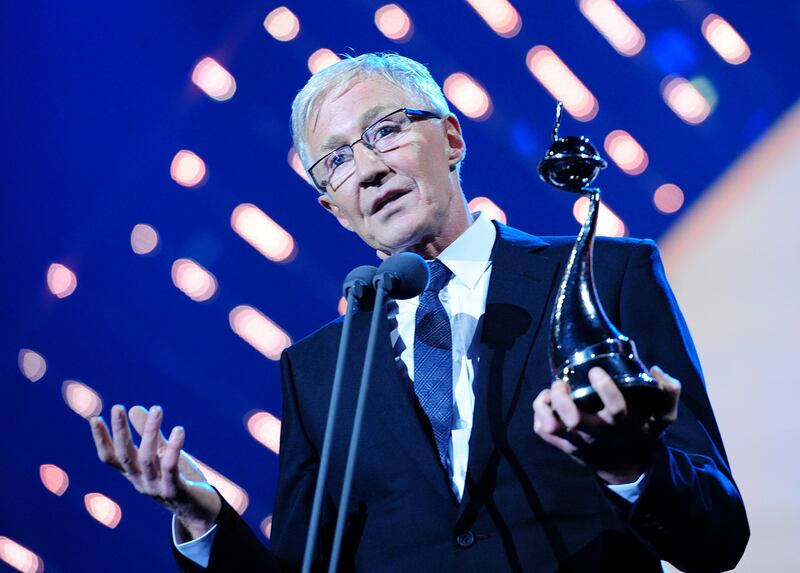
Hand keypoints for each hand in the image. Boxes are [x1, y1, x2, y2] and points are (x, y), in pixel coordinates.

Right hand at [89, 404, 220, 539]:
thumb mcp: (161, 454)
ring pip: (147, 459)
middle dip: (120, 431)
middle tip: (117, 407)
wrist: (200, 509)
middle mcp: (140, 482)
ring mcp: (156, 488)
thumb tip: (134, 408)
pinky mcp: (175, 491)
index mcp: (134, 473)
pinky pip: (171, 468)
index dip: (101, 440)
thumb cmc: (179, 478)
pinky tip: (179, 430)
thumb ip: (149, 434)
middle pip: (125, 456)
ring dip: (150, 432)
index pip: (111, 457)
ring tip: (157, 408)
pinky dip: (173, 449)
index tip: (94, 418)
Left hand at [532, 366, 680, 483]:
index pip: (615, 408)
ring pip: (552, 426)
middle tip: (562, 382)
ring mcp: (578, 442)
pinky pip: (543, 431)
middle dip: (563, 398)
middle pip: (573, 419)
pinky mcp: (564, 445)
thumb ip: (667, 393)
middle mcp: (597, 433)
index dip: (604, 388)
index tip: (595, 370)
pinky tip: (546, 403)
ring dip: (546, 406)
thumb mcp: (662, 416)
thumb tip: (656, 370)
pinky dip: (538, 413)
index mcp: (622, 423)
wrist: (624, 466)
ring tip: (550, 392)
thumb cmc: (640, 431)